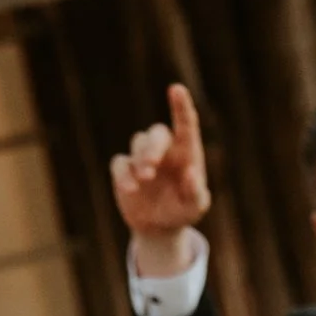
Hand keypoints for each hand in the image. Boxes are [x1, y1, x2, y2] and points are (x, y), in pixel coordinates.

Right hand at [110, 79, 210, 275]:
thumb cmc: (182, 210)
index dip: (181, 106)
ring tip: (145, 179)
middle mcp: (164, 149)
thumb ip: (196, 192)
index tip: (176, 89)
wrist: (159, 226)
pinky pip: (119, 163)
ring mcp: (141, 157)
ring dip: (140, 158)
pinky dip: (123, 174)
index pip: (185, 124)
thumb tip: (191, 173)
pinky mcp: (124, 169)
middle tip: (151, 165)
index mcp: (186, 151)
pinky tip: (131, 189)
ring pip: (138, 143)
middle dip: (153, 146)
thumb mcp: (195, 206)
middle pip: (156, 133)